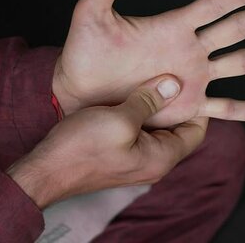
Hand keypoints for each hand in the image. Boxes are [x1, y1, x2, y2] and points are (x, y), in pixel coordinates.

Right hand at [8, 75, 205, 208]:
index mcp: (161, 158)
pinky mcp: (118, 157)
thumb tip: (174, 85)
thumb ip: (149, 102)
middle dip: (176, 103)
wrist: (46, 171)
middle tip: (170, 74)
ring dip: (153, 107)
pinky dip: (137, 114)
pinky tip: (127, 95)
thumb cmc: (82, 148)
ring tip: (148, 80)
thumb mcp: (119, 119)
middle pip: (177, 129)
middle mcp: (153, 164)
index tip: (192, 79)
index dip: (199, 104)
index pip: (197, 130)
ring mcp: (135, 162)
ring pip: (155, 129)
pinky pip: (137, 133)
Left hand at [53, 0, 244, 125]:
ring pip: (240, 65)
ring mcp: (191, 77)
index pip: (213, 5)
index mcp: (172, 26)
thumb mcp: (92, 15)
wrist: (78, 91)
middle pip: (237, 29)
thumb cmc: (84, 52)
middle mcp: (189, 49)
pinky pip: (222, 108)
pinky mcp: (186, 106)